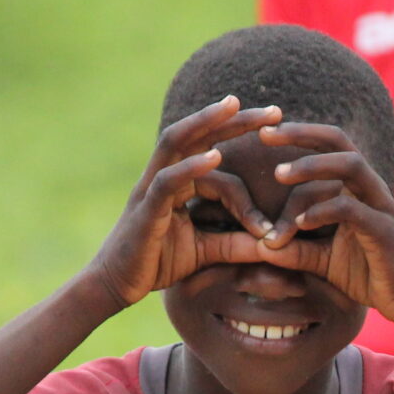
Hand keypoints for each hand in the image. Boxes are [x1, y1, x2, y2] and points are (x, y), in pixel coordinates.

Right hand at [87, 97, 283, 307]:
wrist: (117, 286)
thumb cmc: (157, 263)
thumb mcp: (206, 252)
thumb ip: (237, 245)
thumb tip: (276, 245)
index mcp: (180, 183)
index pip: (220, 173)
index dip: (249, 191)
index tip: (277, 213)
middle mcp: (165, 176)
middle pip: (199, 136)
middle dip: (235, 120)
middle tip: (275, 111)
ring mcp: (151, 188)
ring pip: (178, 142)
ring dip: (206, 122)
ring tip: (235, 106)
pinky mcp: (145, 208)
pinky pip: (167, 180)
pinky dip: (190, 167)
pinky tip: (215, 156)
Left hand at [255, 125, 393, 321]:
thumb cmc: (367, 275)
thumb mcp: (322, 260)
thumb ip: (295, 250)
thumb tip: (261, 245)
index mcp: (356, 188)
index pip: (328, 147)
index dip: (296, 138)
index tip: (262, 135)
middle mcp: (370, 189)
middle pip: (340, 142)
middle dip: (302, 134)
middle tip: (265, 135)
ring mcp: (380, 206)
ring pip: (351, 166)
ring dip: (313, 166)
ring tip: (279, 175)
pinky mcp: (385, 231)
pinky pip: (352, 209)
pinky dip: (323, 211)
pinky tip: (301, 223)